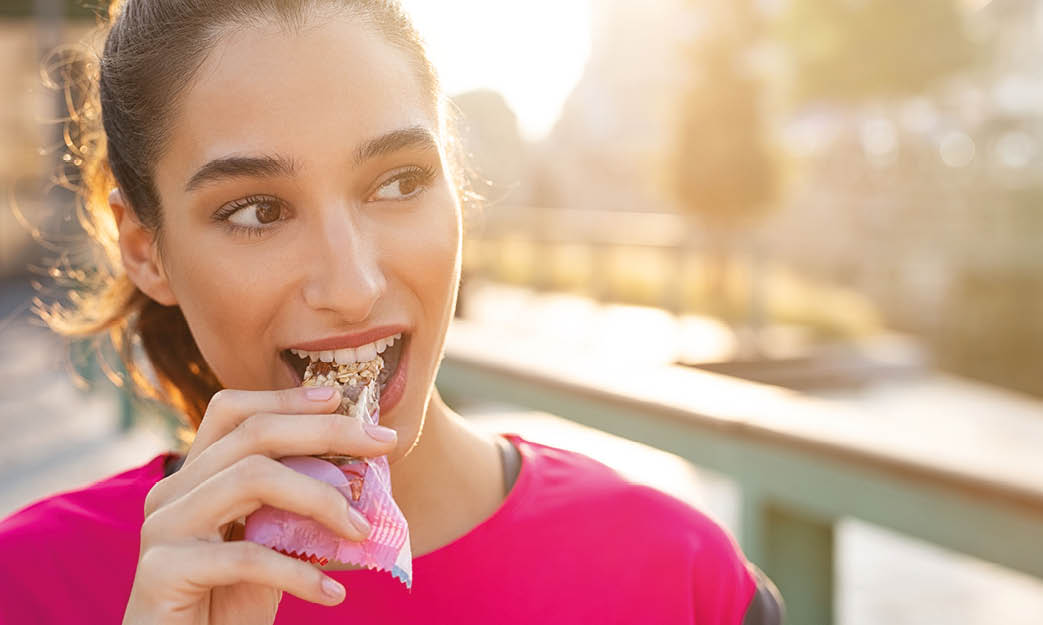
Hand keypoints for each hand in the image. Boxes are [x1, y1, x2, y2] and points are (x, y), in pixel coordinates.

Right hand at [122, 386, 397, 624]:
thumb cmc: (225, 605)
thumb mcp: (268, 547)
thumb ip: (295, 510)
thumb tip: (361, 476)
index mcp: (193, 478)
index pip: (233, 412)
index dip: (286, 398)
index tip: (340, 397)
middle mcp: (170, 492)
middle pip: (253, 435)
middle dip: (326, 432)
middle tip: (384, 445)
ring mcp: (162, 528)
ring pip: (251, 478)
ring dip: (321, 499)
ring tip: (362, 531)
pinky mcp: (161, 571)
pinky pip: (245, 556)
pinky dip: (298, 573)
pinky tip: (333, 594)